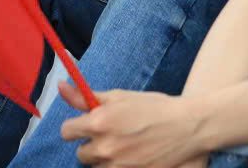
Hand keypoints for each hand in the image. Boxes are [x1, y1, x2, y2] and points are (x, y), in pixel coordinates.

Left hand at [59, 82, 208, 167]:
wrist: (186, 127)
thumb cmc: (153, 107)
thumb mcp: (119, 96)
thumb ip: (86, 97)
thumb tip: (61, 86)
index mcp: (99, 123)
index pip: (66, 132)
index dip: (76, 127)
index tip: (86, 125)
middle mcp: (105, 147)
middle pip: (80, 153)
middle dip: (92, 144)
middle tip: (112, 134)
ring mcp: (117, 166)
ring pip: (96, 166)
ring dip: (105, 158)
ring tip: (125, 145)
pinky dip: (119, 166)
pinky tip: (134, 155)